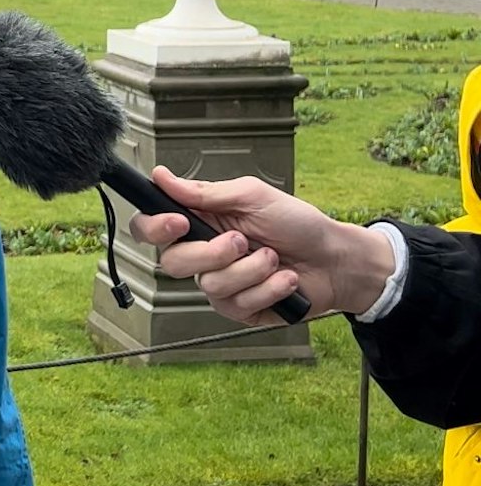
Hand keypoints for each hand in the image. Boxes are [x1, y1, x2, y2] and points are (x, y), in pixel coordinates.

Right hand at [127, 168, 394, 324]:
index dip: (153, 227)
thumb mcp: (253, 196)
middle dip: (211, 253)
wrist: (336, 260)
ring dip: (251, 270)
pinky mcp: (239, 309)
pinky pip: (237, 304)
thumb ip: (205, 192)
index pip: (150, 227)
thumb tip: (160, 176)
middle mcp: (202, 254)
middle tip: (243, 241)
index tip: (178, 223)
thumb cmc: (297, 223)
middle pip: (172, 262)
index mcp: (199, 221)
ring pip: (209, 285)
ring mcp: (219, 283)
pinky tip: (285, 280)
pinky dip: (268, 288)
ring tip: (275, 259)